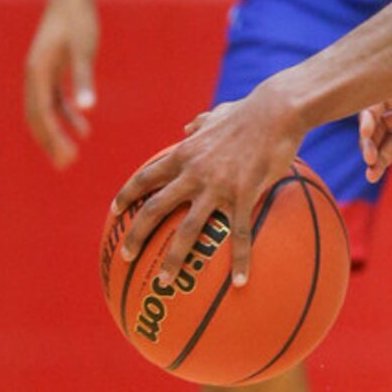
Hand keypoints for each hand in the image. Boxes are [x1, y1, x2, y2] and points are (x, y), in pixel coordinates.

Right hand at [25, 0, 98, 166]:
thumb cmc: (79, 21)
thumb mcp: (84, 51)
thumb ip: (83, 80)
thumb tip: (86, 109)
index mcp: (37, 72)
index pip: (41, 114)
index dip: (51, 138)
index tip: (65, 158)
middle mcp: (34, 75)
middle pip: (38, 116)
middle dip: (50, 142)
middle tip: (65, 166)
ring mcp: (41, 72)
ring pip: (45, 110)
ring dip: (57, 132)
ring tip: (72, 155)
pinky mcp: (53, 68)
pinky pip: (55, 99)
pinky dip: (66, 115)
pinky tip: (83, 128)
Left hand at [113, 83, 301, 286]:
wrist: (276, 111)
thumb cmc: (250, 110)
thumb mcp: (218, 114)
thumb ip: (200, 123)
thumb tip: (189, 125)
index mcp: (184, 154)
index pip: (146, 178)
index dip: (128, 195)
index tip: (116, 211)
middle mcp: (193, 174)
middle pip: (155, 209)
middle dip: (136, 235)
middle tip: (126, 256)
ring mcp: (217, 187)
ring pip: (186, 229)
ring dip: (173, 258)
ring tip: (164, 281)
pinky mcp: (243, 196)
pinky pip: (238, 234)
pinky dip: (239, 260)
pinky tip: (241, 281)